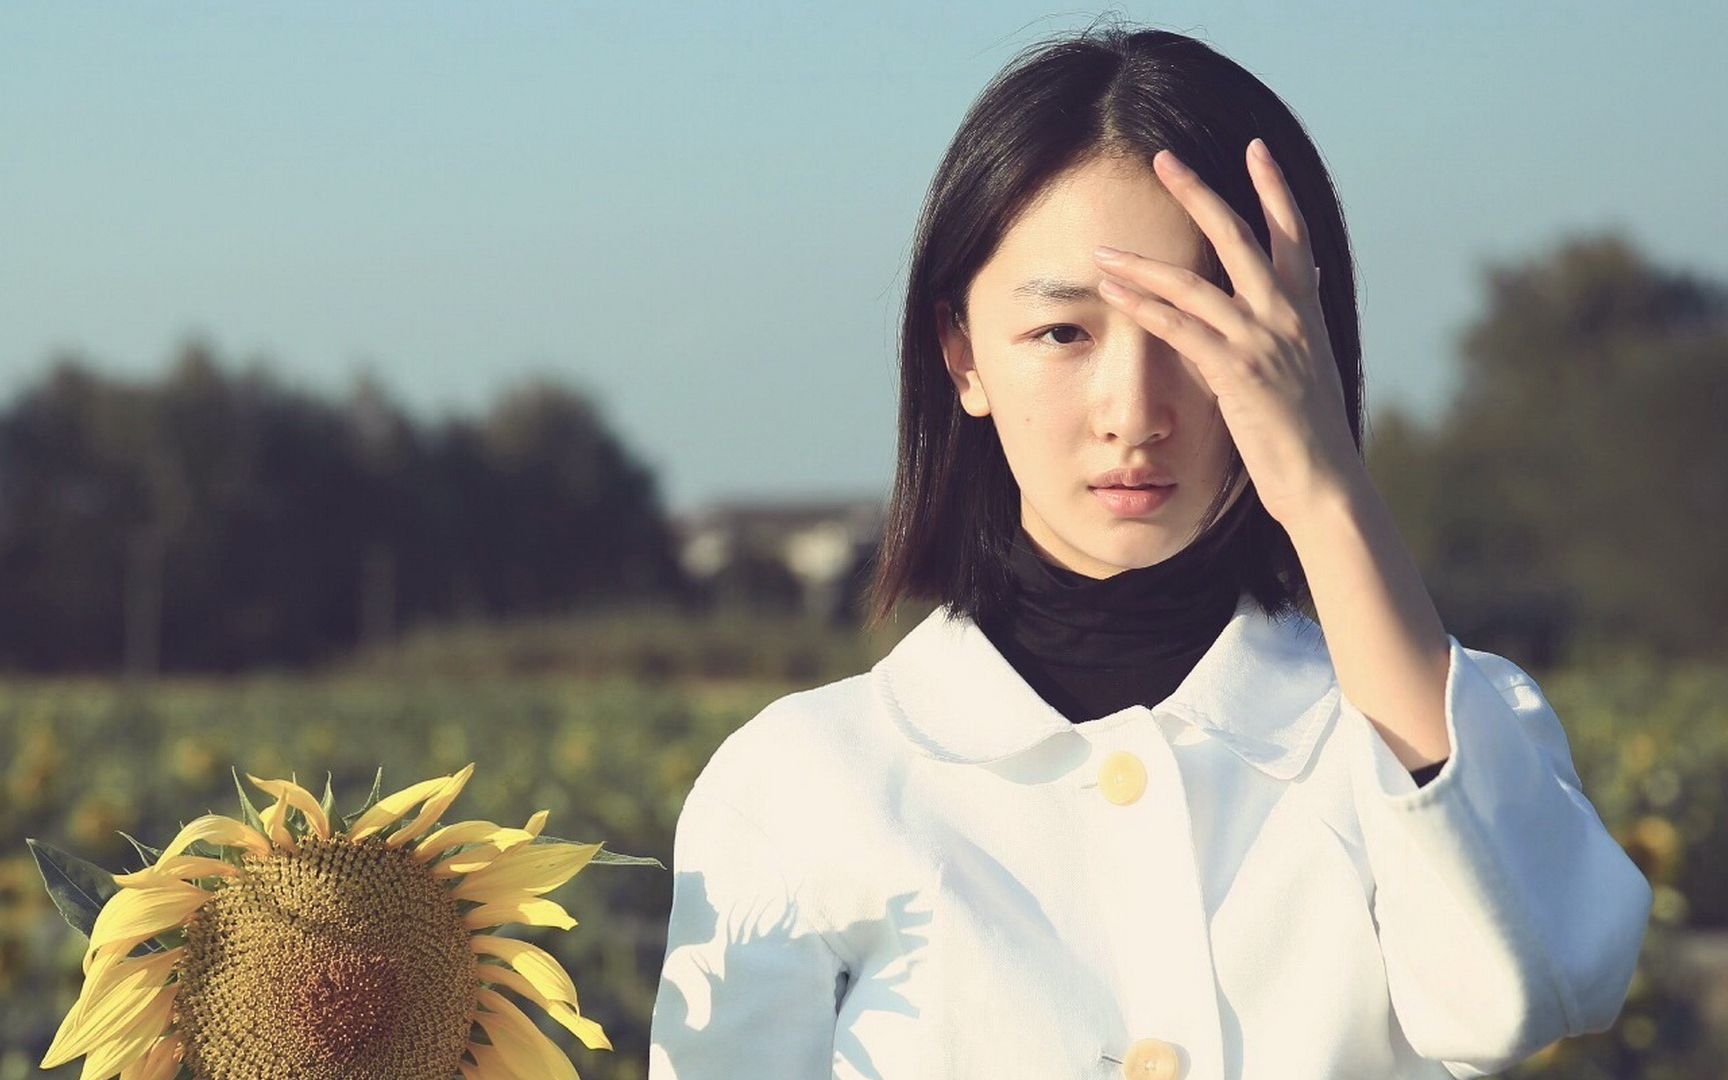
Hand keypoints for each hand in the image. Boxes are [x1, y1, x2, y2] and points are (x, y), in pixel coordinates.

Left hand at [1090, 139, 1364, 530]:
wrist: (1325, 482)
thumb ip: (1289, 326)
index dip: (1274, 189)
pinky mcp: (1239, 373)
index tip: (1256, 148)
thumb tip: (1291, 291)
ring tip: (1103, 250)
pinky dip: (1144, 310)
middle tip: (1162, 159)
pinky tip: (1113, 296)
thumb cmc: (1309, 434)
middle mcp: (1288, 315)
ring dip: (1142, 264)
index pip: (1293, 233)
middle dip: (1197, 194)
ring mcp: (1263, 342)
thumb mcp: (1306, 368)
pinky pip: (1182, 330)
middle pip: (1238, 236)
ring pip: (1194, 283)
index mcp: (1306, 310)